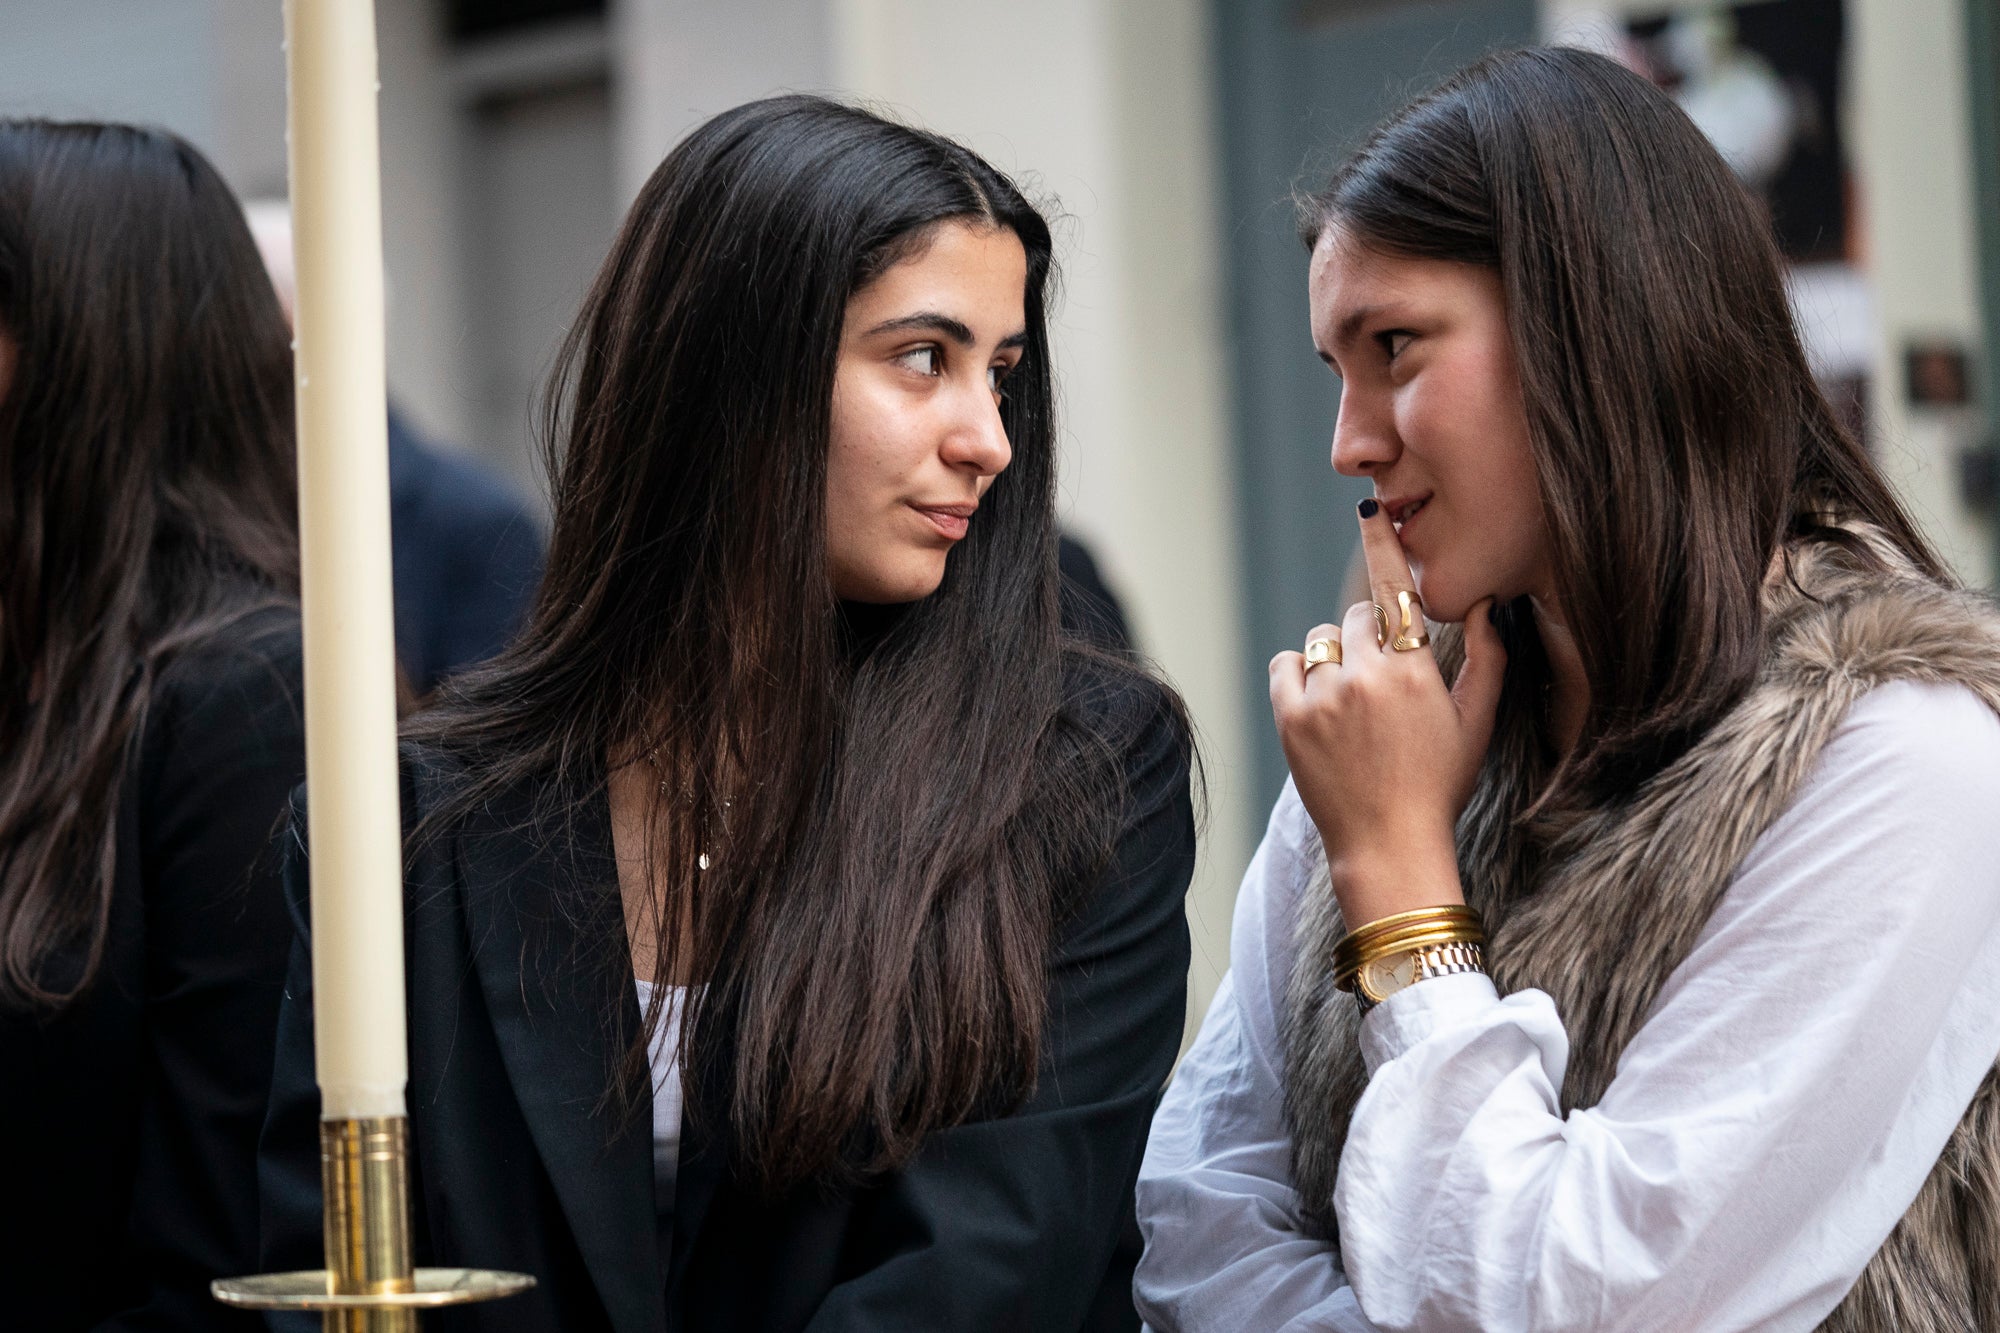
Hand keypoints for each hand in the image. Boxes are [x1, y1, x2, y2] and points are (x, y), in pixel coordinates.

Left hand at [1268, 499, 1506, 925]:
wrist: (1387, 844)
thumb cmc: (1438, 785)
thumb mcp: (1476, 724)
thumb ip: (1486, 660)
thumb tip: (1484, 607)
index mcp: (1414, 671)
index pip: (1396, 590)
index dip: (1382, 545)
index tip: (1370, 509)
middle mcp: (1365, 676)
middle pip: (1358, 617)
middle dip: (1370, 639)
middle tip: (1382, 687)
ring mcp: (1323, 697)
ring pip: (1322, 641)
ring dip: (1336, 660)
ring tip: (1353, 706)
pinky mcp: (1290, 717)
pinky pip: (1287, 665)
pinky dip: (1300, 676)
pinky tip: (1321, 704)